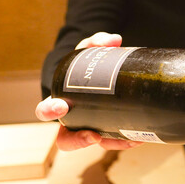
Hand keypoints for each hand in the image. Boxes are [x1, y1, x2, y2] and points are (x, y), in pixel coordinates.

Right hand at [35, 32, 142, 150]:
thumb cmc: (85, 64)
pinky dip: (125, 139)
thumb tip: (113, 40)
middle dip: (78, 140)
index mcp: (58, 101)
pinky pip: (113, 139)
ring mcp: (89, 126)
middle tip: (94, 135)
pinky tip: (138, 138)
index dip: (50, 111)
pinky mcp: (106, 129)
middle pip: (67, 140)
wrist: (99, 75)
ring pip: (96, 143)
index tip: (62, 107)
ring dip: (111, 143)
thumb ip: (96, 42)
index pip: (46, 111)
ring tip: (128, 140)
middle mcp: (72, 120)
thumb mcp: (87, 50)